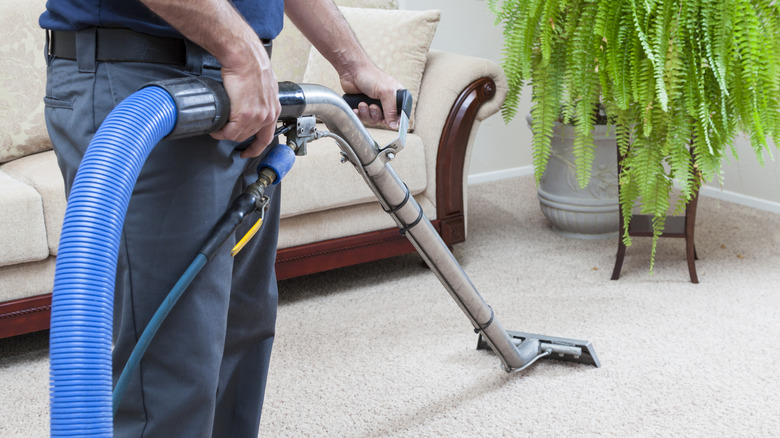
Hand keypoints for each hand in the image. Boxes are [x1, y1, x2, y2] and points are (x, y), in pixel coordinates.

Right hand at [210, 42, 280, 157]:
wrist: (245, 57)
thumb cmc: (252, 65)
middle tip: (224, 131)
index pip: (266, 137)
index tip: (248, 151)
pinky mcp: (244, 115)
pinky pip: (229, 132)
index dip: (256, 148)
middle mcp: (268, 115)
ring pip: (238, 135)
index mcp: (274, 109)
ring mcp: (257, 117)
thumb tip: (249, 102)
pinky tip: (215, 128)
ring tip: (217, 128)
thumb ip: (260, 98)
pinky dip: (220, 132)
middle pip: (248, 136)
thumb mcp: (264, 85)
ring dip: (225, 134)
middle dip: (235, 136)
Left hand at [340, 64, 403, 129]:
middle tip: (373, 106)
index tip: (388, 120)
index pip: (400, 114)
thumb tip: (394, 126)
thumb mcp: (386, 92)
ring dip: (367, 114)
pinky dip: (359, 114)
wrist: (352, 72)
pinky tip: (357, 107)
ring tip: (362, 104)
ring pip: (373, 120)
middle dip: (377, 115)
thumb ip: (391, 110)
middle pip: (385, 120)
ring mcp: (374, 105)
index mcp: (396, 96)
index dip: (395, 120)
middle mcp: (386, 102)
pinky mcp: (363, 107)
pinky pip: (363, 118)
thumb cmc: (370, 76)